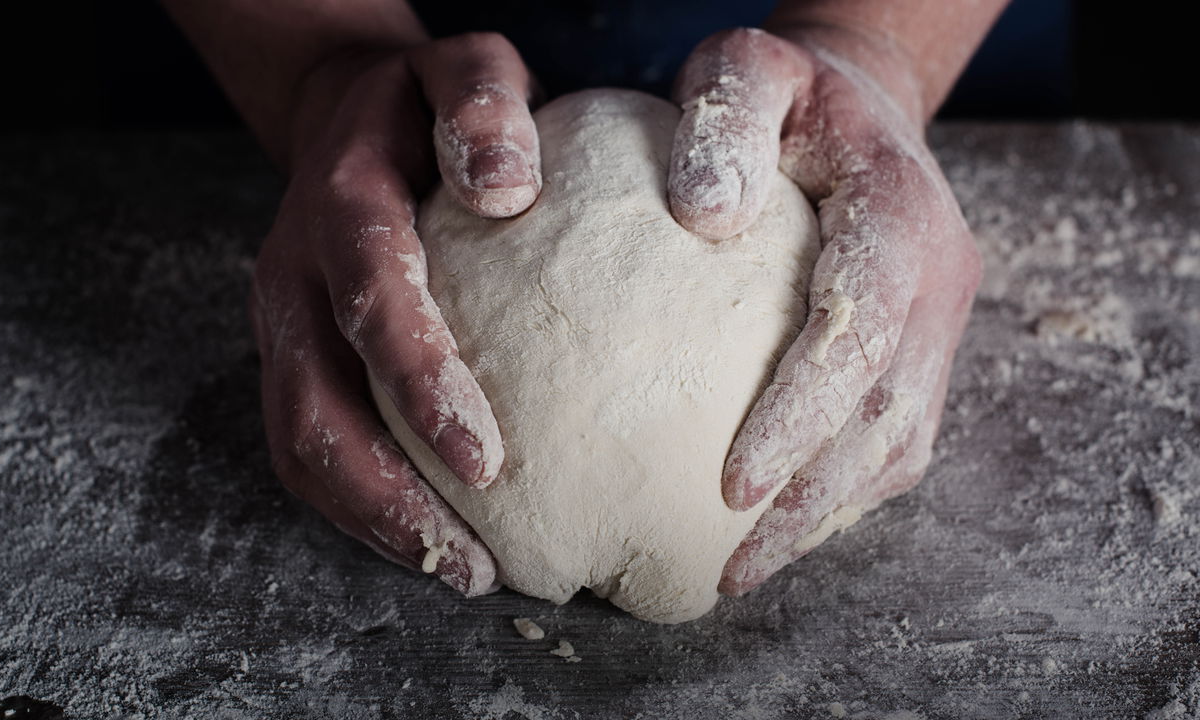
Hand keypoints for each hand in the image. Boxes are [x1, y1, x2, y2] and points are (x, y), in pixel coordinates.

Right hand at [249, 33, 541, 595]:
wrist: (344, 113)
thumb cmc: (425, 102)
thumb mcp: (464, 67)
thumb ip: (483, 103)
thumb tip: (506, 189)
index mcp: (340, 204)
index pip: (370, 301)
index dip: (419, 383)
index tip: (489, 461)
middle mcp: (293, 275)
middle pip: (310, 408)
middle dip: (386, 497)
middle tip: (476, 566)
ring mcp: (283, 324)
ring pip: (298, 445)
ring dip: (373, 522)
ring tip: (463, 574)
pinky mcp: (294, 357)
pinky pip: (310, 445)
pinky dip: (364, 506)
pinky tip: (433, 538)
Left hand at [666, 27, 982, 594]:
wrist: (851, 105)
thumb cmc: (784, 94)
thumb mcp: (745, 71)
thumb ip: (725, 122)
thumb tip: (704, 215)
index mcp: (900, 211)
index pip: (861, 329)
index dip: (805, 413)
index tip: (733, 484)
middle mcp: (938, 277)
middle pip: (888, 414)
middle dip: (811, 500)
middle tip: (731, 567)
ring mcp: (939, 321)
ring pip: (901, 442)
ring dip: (827, 515)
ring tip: (744, 569)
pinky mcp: (921, 349)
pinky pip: (897, 436)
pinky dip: (843, 491)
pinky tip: (780, 524)